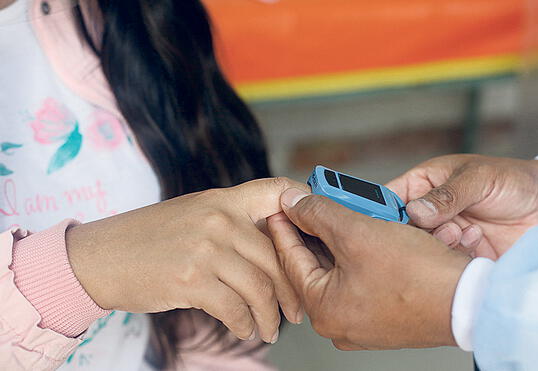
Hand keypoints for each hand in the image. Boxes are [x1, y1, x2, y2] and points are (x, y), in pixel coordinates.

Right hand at [66, 177, 306, 342]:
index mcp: (222, 199)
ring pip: (261, 287)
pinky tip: (246, 330)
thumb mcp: (193, 214)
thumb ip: (232, 222)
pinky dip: (246, 324)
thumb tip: (275, 245)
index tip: (314, 238)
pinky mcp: (192, 280)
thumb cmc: (148, 239)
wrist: (100, 257)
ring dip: (271, 315)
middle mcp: (219, 219)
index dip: (304, 206)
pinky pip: (236, 308)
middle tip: (297, 310)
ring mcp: (206, 248)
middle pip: (277, 254)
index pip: (276, 190)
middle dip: (292, 289)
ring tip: (271, 329)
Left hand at [267, 188, 470, 349]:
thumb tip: (293, 203)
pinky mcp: (389, 319)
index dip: (285, 225)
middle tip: (313, 205)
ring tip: (344, 213)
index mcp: (323, 309)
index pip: (291, 259)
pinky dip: (364, 258)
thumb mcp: (358, 231)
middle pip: (318, 266)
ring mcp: (365, 324)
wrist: (470, 301)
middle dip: (317, 231)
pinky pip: (366, 282)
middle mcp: (340, 323)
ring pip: (343, 273)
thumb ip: (319, 213)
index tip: (280, 205)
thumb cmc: (416, 273)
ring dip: (344, 242)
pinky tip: (373, 236)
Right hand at [386, 155, 537, 258]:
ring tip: (464, 231)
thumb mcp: (479, 178)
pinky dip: (458, 257)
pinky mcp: (460, 260)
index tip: (387, 225)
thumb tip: (416, 213)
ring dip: (440, 244)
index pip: (387, 200)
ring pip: (421, 252)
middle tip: (440, 228)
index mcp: (423, 186)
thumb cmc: (513, 181)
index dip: (379, 214)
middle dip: (415, 234)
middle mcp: (428, 215)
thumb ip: (448, 194)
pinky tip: (478, 241)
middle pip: (399, 233)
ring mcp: (444, 239)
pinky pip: (446, 267)